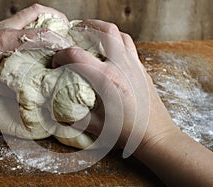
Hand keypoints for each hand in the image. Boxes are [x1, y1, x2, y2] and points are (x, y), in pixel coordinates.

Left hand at [0, 4, 66, 97]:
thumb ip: (8, 87)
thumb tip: (24, 95)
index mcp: (5, 39)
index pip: (38, 35)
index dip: (56, 39)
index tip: (69, 46)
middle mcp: (4, 28)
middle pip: (35, 12)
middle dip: (54, 15)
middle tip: (66, 26)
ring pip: (27, 14)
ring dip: (43, 19)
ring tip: (54, 31)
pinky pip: (18, 21)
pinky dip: (31, 25)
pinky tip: (33, 38)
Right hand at [52, 19, 178, 153]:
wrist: (156, 135)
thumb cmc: (128, 132)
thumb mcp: (97, 127)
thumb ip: (76, 118)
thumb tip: (60, 114)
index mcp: (107, 80)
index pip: (77, 55)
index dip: (61, 55)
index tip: (56, 62)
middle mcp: (122, 67)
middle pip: (105, 31)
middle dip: (88, 25)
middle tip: (77, 29)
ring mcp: (134, 66)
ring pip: (120, 35)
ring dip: (105, 30)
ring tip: (94, 34)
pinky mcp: (142, 69)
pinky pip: (129, 46)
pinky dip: (118, 41)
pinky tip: (111, 51)